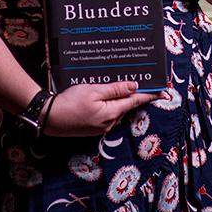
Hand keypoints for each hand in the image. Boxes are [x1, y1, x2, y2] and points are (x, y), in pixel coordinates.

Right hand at [43, 82, 157, 136]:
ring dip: (119, 100)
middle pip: (126, 106)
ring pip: (116, 111)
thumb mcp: (93, 90)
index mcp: (111, 113)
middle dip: (132, 95)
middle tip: (140, 82)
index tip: (162, 91)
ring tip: (119, 87)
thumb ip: (115, 89)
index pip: (134, 101)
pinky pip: (107, 115)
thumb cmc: (70, 101)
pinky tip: (103, 98)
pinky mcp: (92, 129)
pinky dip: (109, 106)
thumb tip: (135, 86)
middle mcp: (109, 123)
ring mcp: (100, 128)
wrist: (48, 117)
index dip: (148, 95)